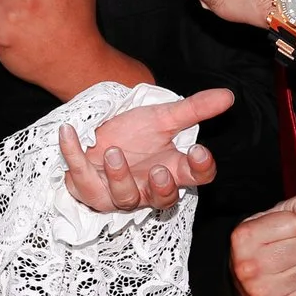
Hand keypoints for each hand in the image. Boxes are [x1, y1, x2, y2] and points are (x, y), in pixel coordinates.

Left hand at [59, 88, 232, 212]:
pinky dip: (72, 154)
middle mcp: (147, 188)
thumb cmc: (134, 133)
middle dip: (161, 188)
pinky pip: (80, 178)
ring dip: (119, 177)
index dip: (201, 169)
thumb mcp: (163, 117)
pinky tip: (67, 132)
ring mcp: (118, 193)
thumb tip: (228, 95)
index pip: (197, 178)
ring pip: (124, 198)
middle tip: (159, 170)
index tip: (199, 151)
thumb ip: (195, 109)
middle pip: (163, 200)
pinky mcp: (89, 189)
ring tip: (113, 152)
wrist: (98, 136)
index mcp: (172, 169)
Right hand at [231, 192, 295, 295]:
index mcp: (244, 237)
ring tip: (290, 269)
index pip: (294, 222)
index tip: (285, 233)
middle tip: (288, 253)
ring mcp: (262, 291)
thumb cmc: (260, 247)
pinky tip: (293, 285)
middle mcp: (250, 266)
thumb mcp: (270, 218)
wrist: (241, 288)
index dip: (295, 225)